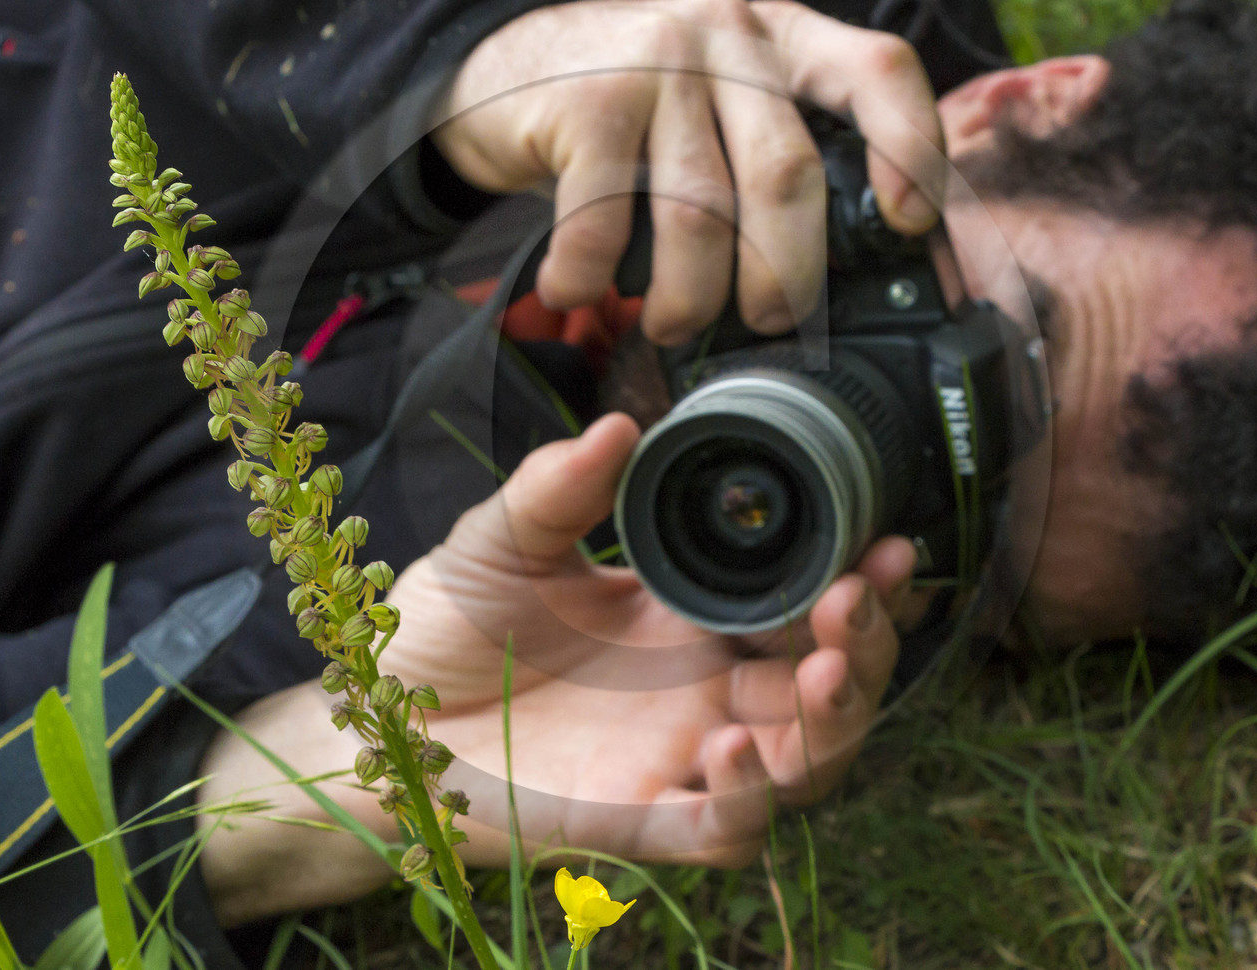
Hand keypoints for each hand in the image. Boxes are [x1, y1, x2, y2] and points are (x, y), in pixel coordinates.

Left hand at [197, 415, 912, 923]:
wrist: (377, 715)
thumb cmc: (446, 625)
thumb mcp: (503, 542)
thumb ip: (558, 489)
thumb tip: (620, 423)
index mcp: (688, 618)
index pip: (800, 605)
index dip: (852, 580)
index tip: (880, 541)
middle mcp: (701, 690)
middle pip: (827, 686)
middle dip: (866, 646)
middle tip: (859, 601)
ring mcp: (676, 760)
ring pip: (803, 762)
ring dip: (833, 724)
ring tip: (823, 675)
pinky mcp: (635, 822)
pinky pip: (721, 834)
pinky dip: (748, 802)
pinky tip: (732, 750)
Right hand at [432, 0, 944, 345]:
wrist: (506, 60)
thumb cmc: (635, 108)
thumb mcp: (724, 102)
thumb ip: (779, 151)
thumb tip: (842, 278)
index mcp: (784, 40)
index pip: (878, 71)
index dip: (909, 149)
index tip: (909, 224)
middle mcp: (728, 36)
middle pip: (786, 176)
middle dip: (783, 275)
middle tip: (767, 320)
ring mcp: (656, 64)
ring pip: (699, 214)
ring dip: (687, 296)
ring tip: (669, 322)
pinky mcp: (586, 101)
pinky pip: (602, 221)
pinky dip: (590, 278)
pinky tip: (575, 290)